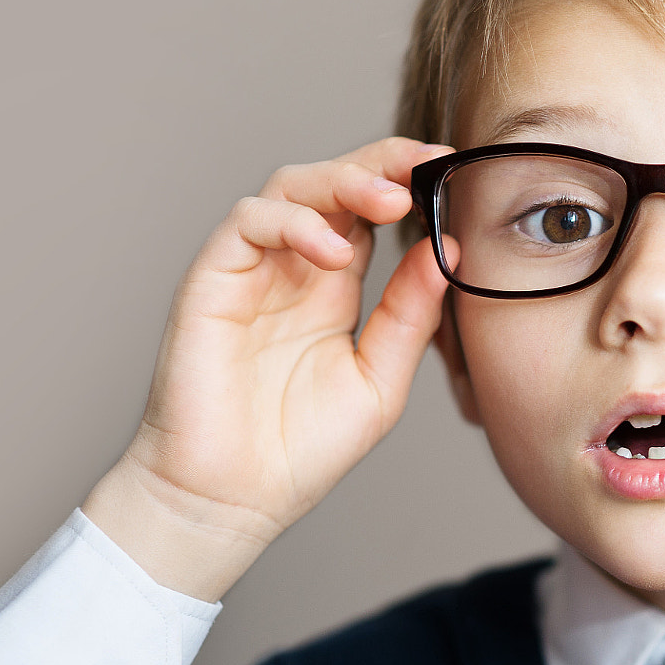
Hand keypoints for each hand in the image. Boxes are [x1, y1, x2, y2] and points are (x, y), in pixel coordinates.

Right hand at [85, 137, 456, 600]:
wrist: (231, 501)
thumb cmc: (299, 450)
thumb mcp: (380, 380)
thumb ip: (410, 315)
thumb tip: (448, 250)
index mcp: (334, 287)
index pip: (369, 210)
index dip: (407, 180)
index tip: (453, 168)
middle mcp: (292, 268)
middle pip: (332, 182)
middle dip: (382, 163)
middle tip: (427, 163)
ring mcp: (250, 270)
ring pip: (289, 187)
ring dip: (343, 181)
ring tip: (390, 200)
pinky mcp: (211, 281)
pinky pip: (248, 223)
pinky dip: (294, 223)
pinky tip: (334, 252)